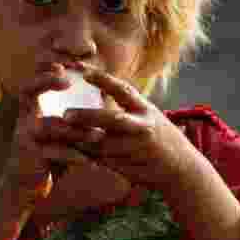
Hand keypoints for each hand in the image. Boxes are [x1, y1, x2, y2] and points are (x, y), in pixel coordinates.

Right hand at [0, 65, 103, 205]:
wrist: (25, 185)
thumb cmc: (47, 153)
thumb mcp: (58, 130)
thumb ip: (73, 114)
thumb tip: (102, 93)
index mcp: (31, 109)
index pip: (35, 80)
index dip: (46, 70)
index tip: (65, 64)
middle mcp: (24, 118)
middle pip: (27, 90)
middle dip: (46, 82)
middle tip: (67, 81)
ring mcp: (24, 137)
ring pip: (50, 127)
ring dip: (76, 131)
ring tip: (98, 134)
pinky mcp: (29, 156)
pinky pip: (53, 153)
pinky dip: (73, 157)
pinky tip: (90, 162)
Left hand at [60, 67, 196, 190]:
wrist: (181, 169)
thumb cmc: (159, 137)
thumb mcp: (149, 115)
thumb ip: (127, 106)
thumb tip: (97, 88)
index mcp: (145, 110)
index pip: (123, 90)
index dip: (102, 79)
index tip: (82, 71)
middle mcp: (142, 127)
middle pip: (113, 119)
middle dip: (88, 116)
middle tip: (65, 114)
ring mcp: (136, 149)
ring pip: (102, 145)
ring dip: (79, 140)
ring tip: (58, 134)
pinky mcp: (128, 167)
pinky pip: (100, 161)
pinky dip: (83, 155)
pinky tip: (66, 150)